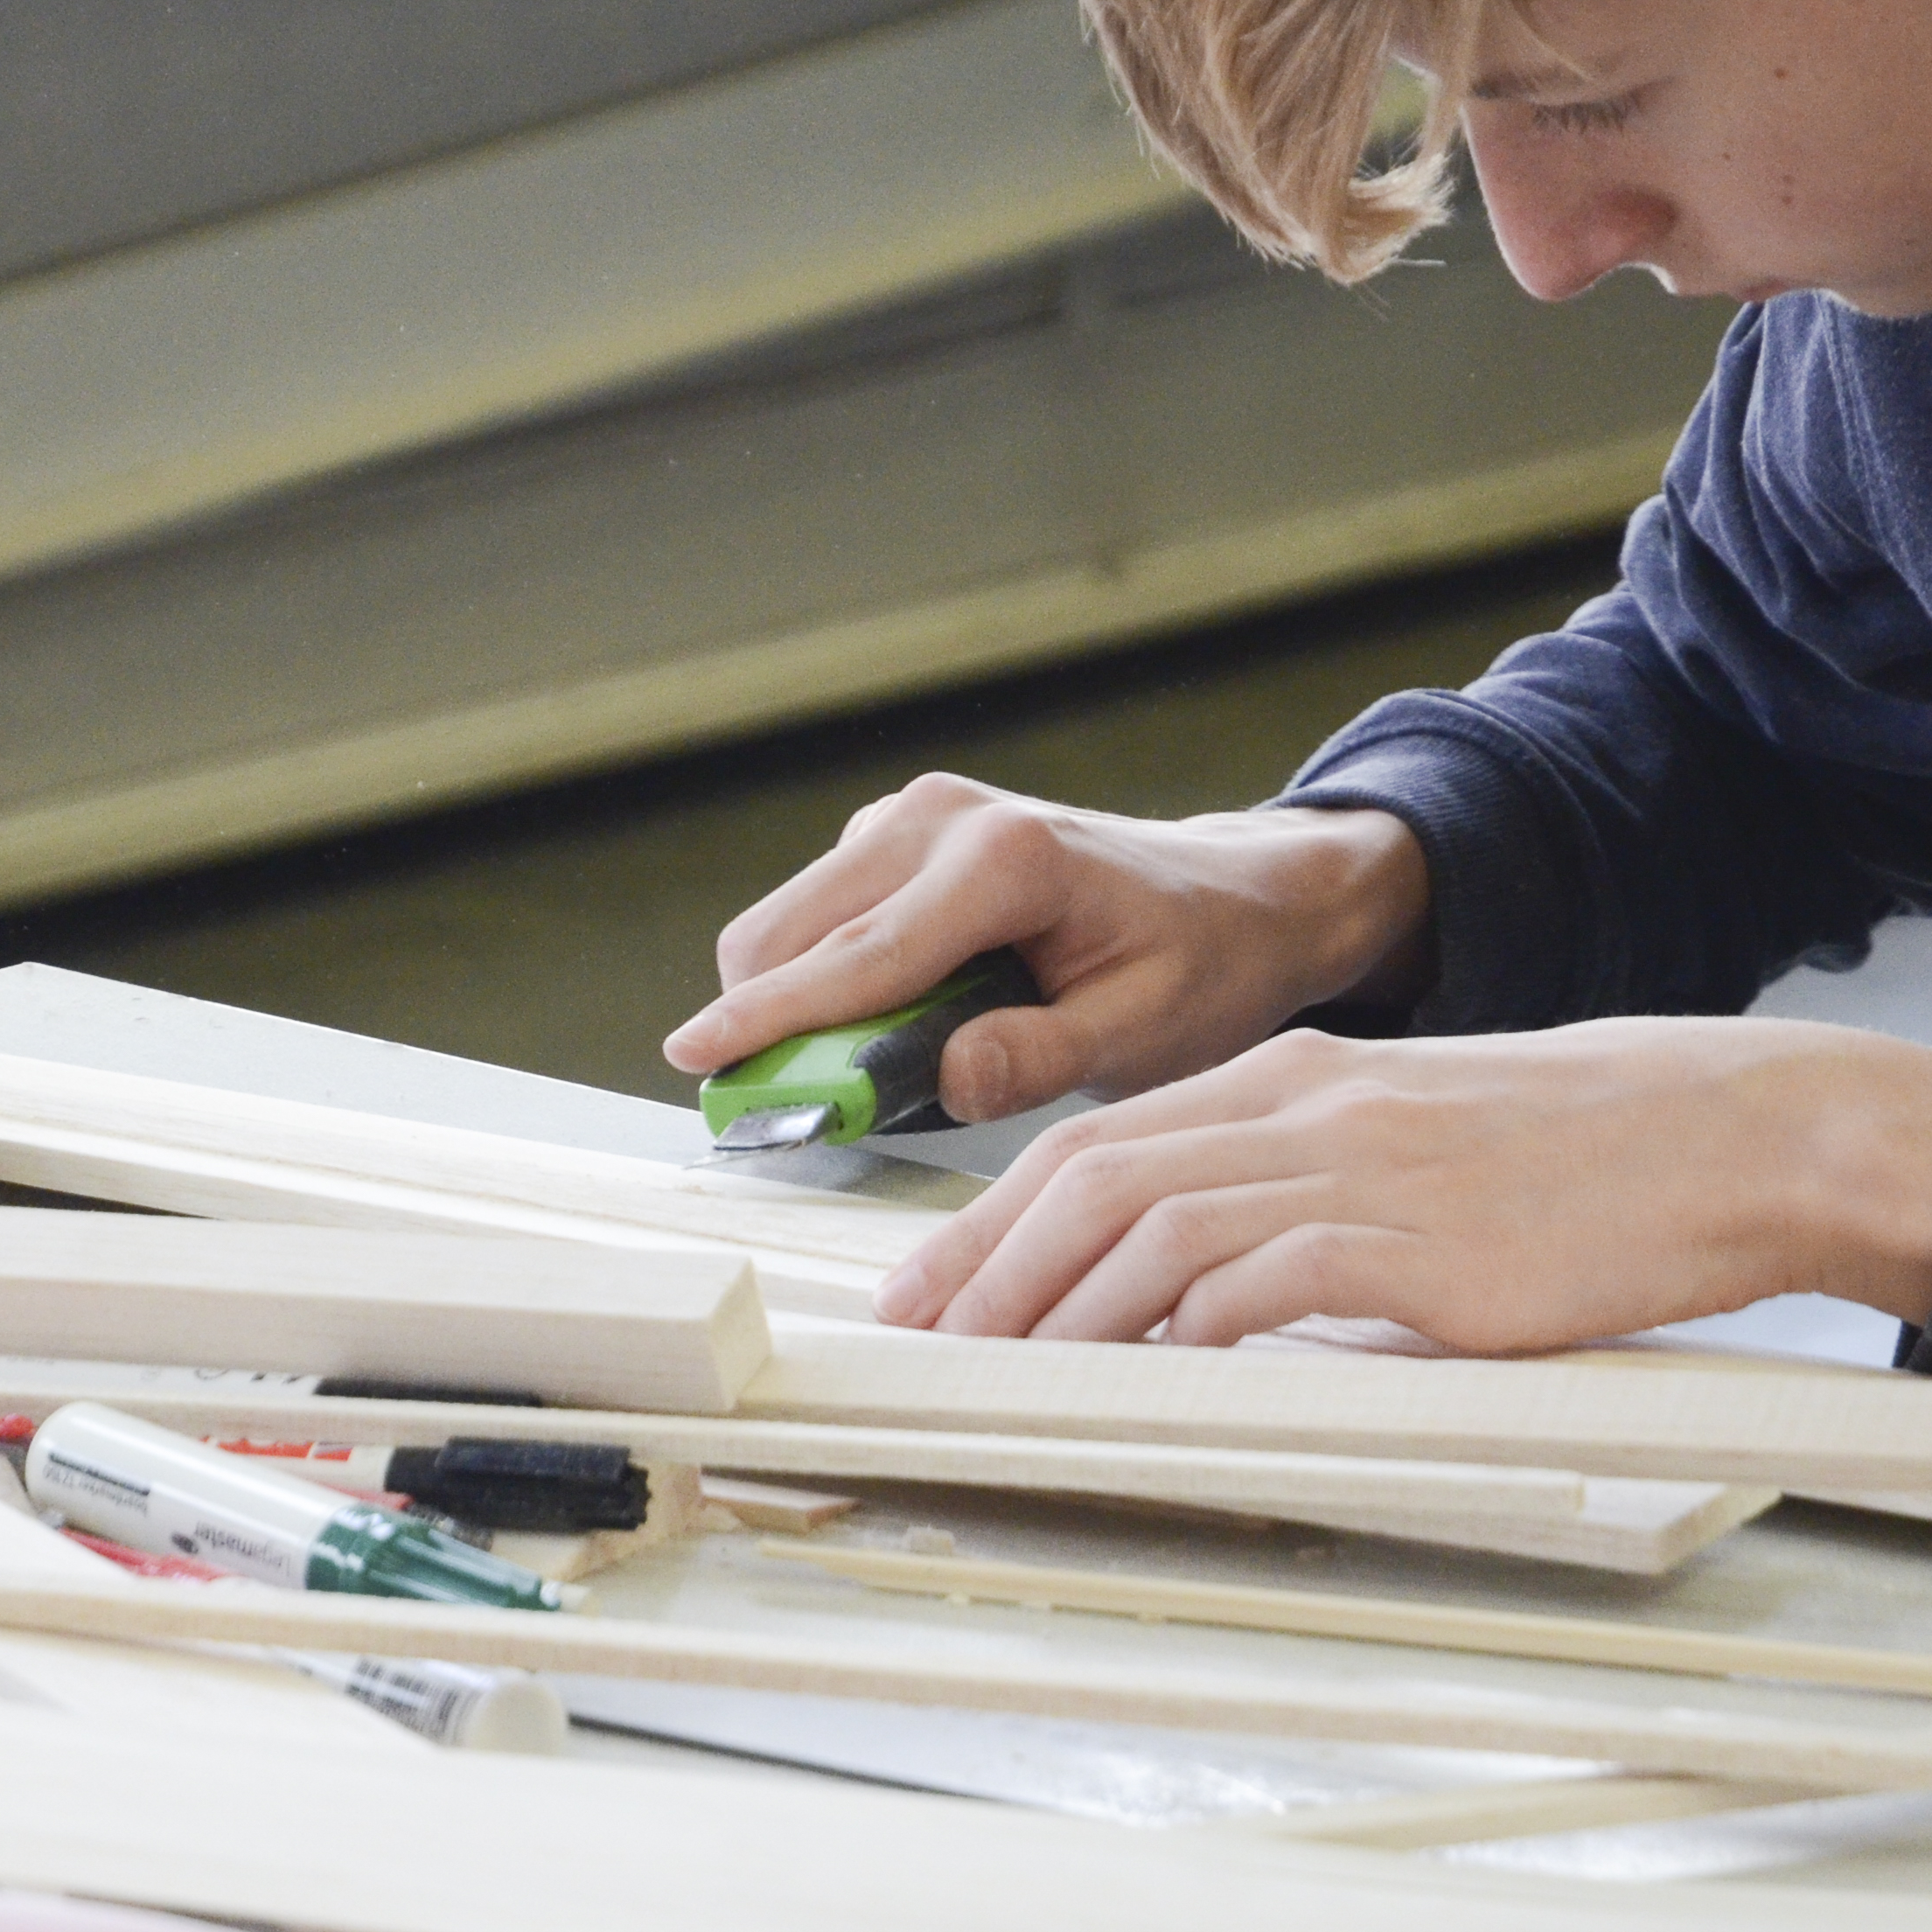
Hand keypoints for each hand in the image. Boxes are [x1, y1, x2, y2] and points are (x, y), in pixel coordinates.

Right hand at [664, 775, 1434, 1123]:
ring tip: (870, 1075)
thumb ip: (1039, 1057)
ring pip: (789, 923)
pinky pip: (820, 917)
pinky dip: (823, 977)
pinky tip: (897, 1024)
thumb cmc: (1200, 964)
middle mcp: (941, 820)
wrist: (1236, 897)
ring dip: (797, 1004)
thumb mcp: (1142, 1032)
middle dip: (768, 1023)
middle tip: (792, 1112)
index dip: (769, 1017)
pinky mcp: (897, 836)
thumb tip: (940, 1077)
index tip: (695, 1058)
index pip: (858, 957)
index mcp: (1003, 863)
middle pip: (791, 932)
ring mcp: (912, 818)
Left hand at [874, 1016, 1931, 1349]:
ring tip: (997, 1374)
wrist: (1723, 1136)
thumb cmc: (1582, 1162)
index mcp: (1299, 1077)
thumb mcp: (1417, 1153)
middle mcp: (1306, 1106)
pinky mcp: (1413, 1240)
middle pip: (1094, 1176)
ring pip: (1152, 1224)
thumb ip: (1311, 1202)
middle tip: (924, 1340)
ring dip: (1059, 1309)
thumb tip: (1218, 1296)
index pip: (1103, 1140)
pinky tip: (1138, 1376)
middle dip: (989, 1265)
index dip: (998, 1218)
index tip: (935, 1285)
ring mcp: (1356, 1167)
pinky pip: (1258, 1281)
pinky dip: (1180, 1331)